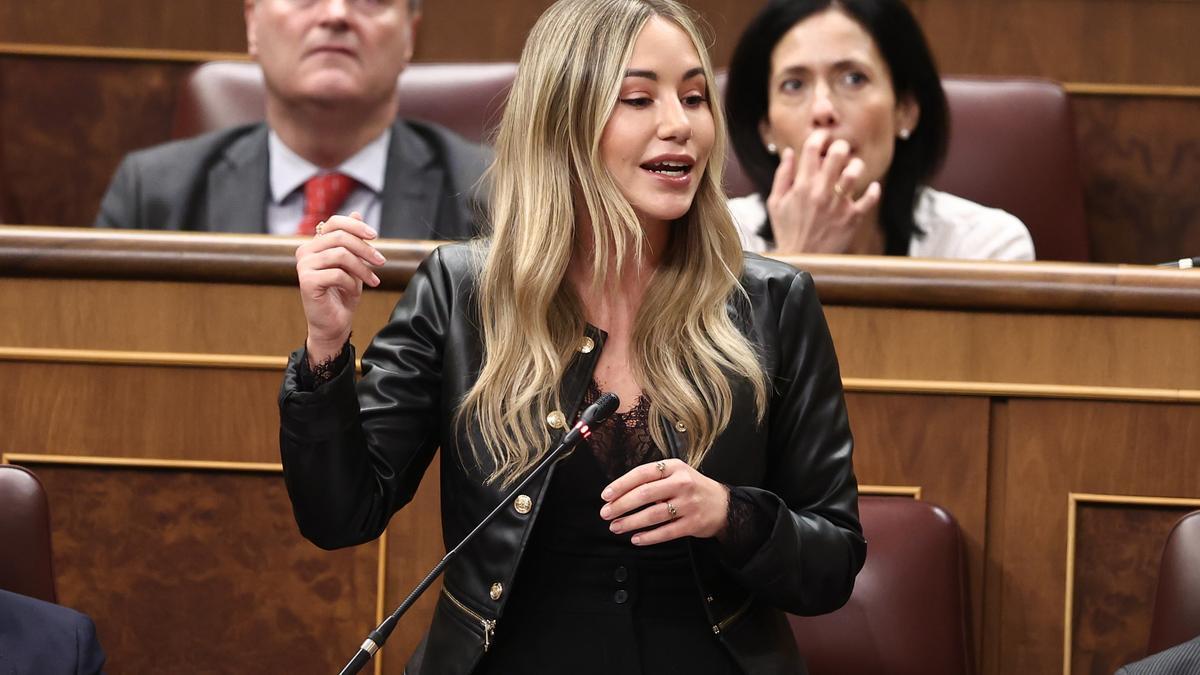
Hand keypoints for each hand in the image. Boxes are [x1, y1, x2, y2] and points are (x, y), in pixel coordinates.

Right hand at [294, 212, 386, 364]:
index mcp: (315, 244)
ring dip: (362, 268)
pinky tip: (356, 291)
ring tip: (373, 279)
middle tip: (382, 262)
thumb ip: (352, 240)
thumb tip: (357, 212)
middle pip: (340, 237)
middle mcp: (305, 251)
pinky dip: (352, 282)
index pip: (334, 222)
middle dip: (365, 249)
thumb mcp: (353, 264)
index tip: (375, 236)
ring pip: (340, 254)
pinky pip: (337, 274)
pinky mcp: (306, 281)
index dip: (356, 225)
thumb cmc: (342, 294)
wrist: (333, 323)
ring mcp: (303, 266)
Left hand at [600, 458, 729, 545]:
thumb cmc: (693, 488)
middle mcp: (681, 483)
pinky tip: (636, 539)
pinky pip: (666, 532)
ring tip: (616, 526)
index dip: (621, 484)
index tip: (606, 495)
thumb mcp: (677, 474)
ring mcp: (688, 504)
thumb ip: (653, 479)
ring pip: (653, 514)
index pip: (642, 473)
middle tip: (606, 513)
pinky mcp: (693, 523)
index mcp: (674, 467)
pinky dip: (649, 537)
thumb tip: (621, 492)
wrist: (724, 505)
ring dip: (631, 522)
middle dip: (621, 505)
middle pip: (645, 494)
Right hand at [765, 130, 881, 253]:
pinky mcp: (852, 218)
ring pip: (854, 172)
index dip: (819, 137)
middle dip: (840, 147)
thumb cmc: (787, 230)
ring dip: (855, 166)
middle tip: (840, 151)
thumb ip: (782, 176)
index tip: (822, 138)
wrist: (801, 261)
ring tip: (852, 170)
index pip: (812, 148)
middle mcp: (821, 192)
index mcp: (801, 186)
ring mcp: (838, 205)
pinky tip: (871, 188)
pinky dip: (873, 191)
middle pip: (837, 154)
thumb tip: (788, 152)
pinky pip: (869, 199)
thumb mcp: (776, 203)